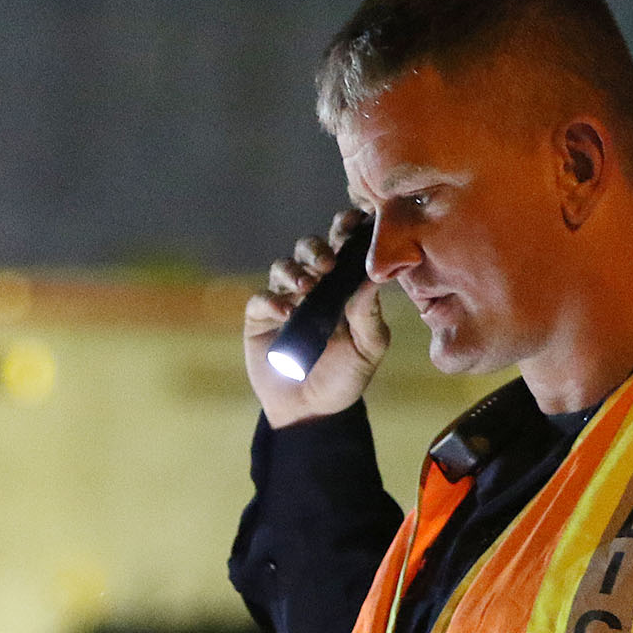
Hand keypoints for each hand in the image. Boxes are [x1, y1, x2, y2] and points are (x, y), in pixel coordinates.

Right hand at [244, 208, 391, 427]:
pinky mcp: (260, 318)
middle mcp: (312, 284)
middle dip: (318, 249)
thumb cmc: (345, 376)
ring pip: (283, 266)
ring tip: (307, 288)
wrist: (313, 410)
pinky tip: (287, 312)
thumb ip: (370, 314)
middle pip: (309, 248)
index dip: (345, 230)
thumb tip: (373, 277)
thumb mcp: (368, 348)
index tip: (353, 222)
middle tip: (328, 264)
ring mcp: (284, 298)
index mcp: (342, 284)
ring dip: (295, 272)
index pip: (342, 246)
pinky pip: (261, 298)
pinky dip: (273, 300)